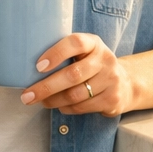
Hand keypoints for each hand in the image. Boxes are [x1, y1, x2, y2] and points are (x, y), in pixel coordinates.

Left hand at [20, 33, 135, 116]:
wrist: (125, 83)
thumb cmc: (92, 65)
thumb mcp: (85, 52)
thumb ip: (65, 53)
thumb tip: (27, 64)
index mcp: (94, 43)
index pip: (76, 43)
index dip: (56, 53)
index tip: (38, 66)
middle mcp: (105, 59)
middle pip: (73, 74)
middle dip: (46, 87)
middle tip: (27, 95)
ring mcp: (111, 80)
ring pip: (75, 95)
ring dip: (53, 100)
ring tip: (40, 101)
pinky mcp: (112, 99)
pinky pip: (82, 107)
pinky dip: (65, 108)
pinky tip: (59, 106)